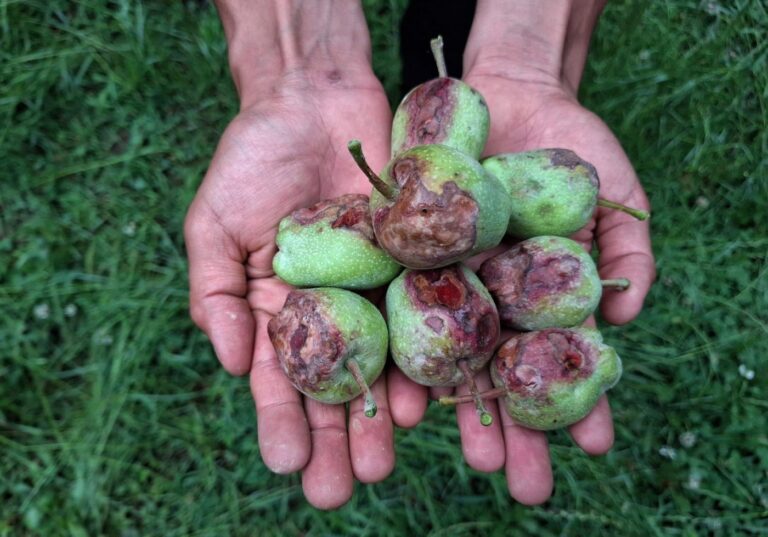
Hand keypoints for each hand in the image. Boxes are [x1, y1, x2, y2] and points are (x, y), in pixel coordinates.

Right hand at [184, 72, 426, 508]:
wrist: (315, 101)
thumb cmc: (252, 161)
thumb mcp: (213, 224)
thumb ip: (217, 293)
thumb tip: (231, 364)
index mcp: (278, 312)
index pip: (279, 379)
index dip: (281, 423)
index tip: (287, 465)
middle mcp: (331, 312)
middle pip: (335, 387)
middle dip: (337, 440)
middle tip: (343, 490)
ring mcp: (376, 292)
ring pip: (382, 364)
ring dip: (382, 416)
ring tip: (385, 460)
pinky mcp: (415, 263)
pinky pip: (420, 315)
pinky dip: (421, 354)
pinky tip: (425, 396)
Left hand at [443, 66, 654, 503]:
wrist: (507, 92)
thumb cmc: (569, 142)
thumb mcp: (611, 191)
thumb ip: (628, 249)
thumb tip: (626, 318)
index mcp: (541, 298)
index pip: (560, 361)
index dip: (578, 402)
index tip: (593, 446)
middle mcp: (493, 300)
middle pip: (501, 373)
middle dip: (510, 426)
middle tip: (517, 480)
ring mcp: (448, 282)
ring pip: (446, 356)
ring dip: (454, 410)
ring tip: (467, 457)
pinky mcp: (407, 257)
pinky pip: (400, 309)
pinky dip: (402, 354)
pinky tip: (405, 400)